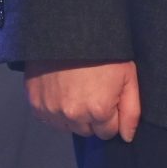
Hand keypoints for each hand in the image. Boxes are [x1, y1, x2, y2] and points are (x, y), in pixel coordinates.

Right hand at [26, 58, 140, 141]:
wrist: (69, 30)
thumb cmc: (104, 51)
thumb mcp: (128, 77)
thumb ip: (131, 111)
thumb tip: (127, 137)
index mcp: (98, 111)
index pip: (108, 132)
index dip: (111, 116)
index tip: (109, 98)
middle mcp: (73, 115)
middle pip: (87, 131)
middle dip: (93, 117)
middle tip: (93, 91)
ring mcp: (51, 110)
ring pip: (67, 127)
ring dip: (73, 115)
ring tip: (77, 89)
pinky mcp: (35, 103)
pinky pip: (49, 119)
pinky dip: (56, 110)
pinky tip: (62, 90)